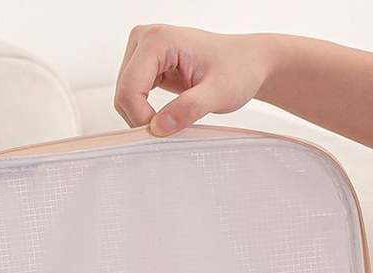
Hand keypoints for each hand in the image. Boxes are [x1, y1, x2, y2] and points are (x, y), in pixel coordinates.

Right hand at [114, 25, 272, 135]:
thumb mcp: (218, 94)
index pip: (129, 88)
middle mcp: (145, 39)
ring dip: (145, 116)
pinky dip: (147, 111)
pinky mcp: (148, 64)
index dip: (142, 118)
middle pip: (123, 92)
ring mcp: (143, 51)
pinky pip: (134, 95)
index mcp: (158, 39)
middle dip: (142, 118)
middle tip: (172, 130)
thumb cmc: (238, 69)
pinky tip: (169, 114)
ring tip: (176, 119)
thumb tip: (158, 127)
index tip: (165, 134)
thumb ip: (189, 109)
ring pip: (126, 96)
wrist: (248, 62)